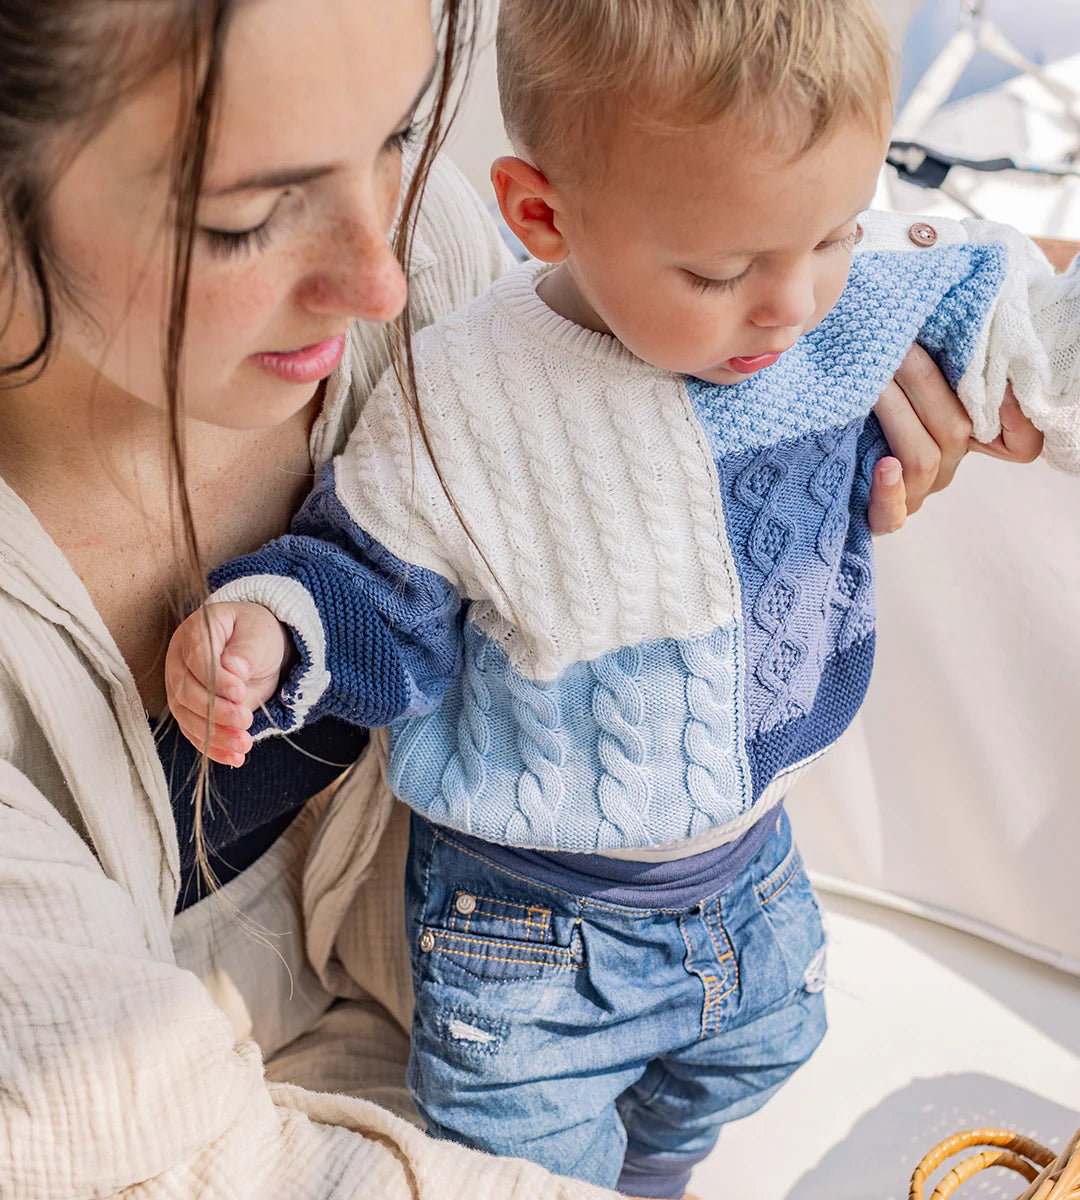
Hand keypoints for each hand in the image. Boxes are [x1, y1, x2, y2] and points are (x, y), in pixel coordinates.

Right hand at [164, 601, 290, 766]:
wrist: (260, 649)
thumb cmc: (258, 635)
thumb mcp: (261, 634)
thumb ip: (247, 651)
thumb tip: (234, 669)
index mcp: (197, 631)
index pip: (197, 658)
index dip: (216, 679)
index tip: (240, 692)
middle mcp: (180, 659)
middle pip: (186, 691)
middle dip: (215, 711)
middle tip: (244, 719)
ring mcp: (180, 686)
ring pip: (187, 716)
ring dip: (214, 735)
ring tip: (243, 744)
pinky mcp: (189, 710)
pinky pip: (194, 732)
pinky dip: (213, 748)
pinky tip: (234, 757)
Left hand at [868, 345, 1042, 533]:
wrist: (821, 460)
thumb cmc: (868, 406)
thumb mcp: (899, 382)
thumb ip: (926, 365)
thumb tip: (941, 330)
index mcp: (963, 434)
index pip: (1019, 442)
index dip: (1020, 420)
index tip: (1003, 380)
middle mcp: (947, 464)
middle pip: (956, 428)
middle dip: (921, 380)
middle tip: (894, 344)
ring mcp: (917, 492)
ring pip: (924, 458)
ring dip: (896, 414)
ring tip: (872, 384)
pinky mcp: (884, 517)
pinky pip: (892, 513)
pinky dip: (888, 489)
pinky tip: (883, 466)